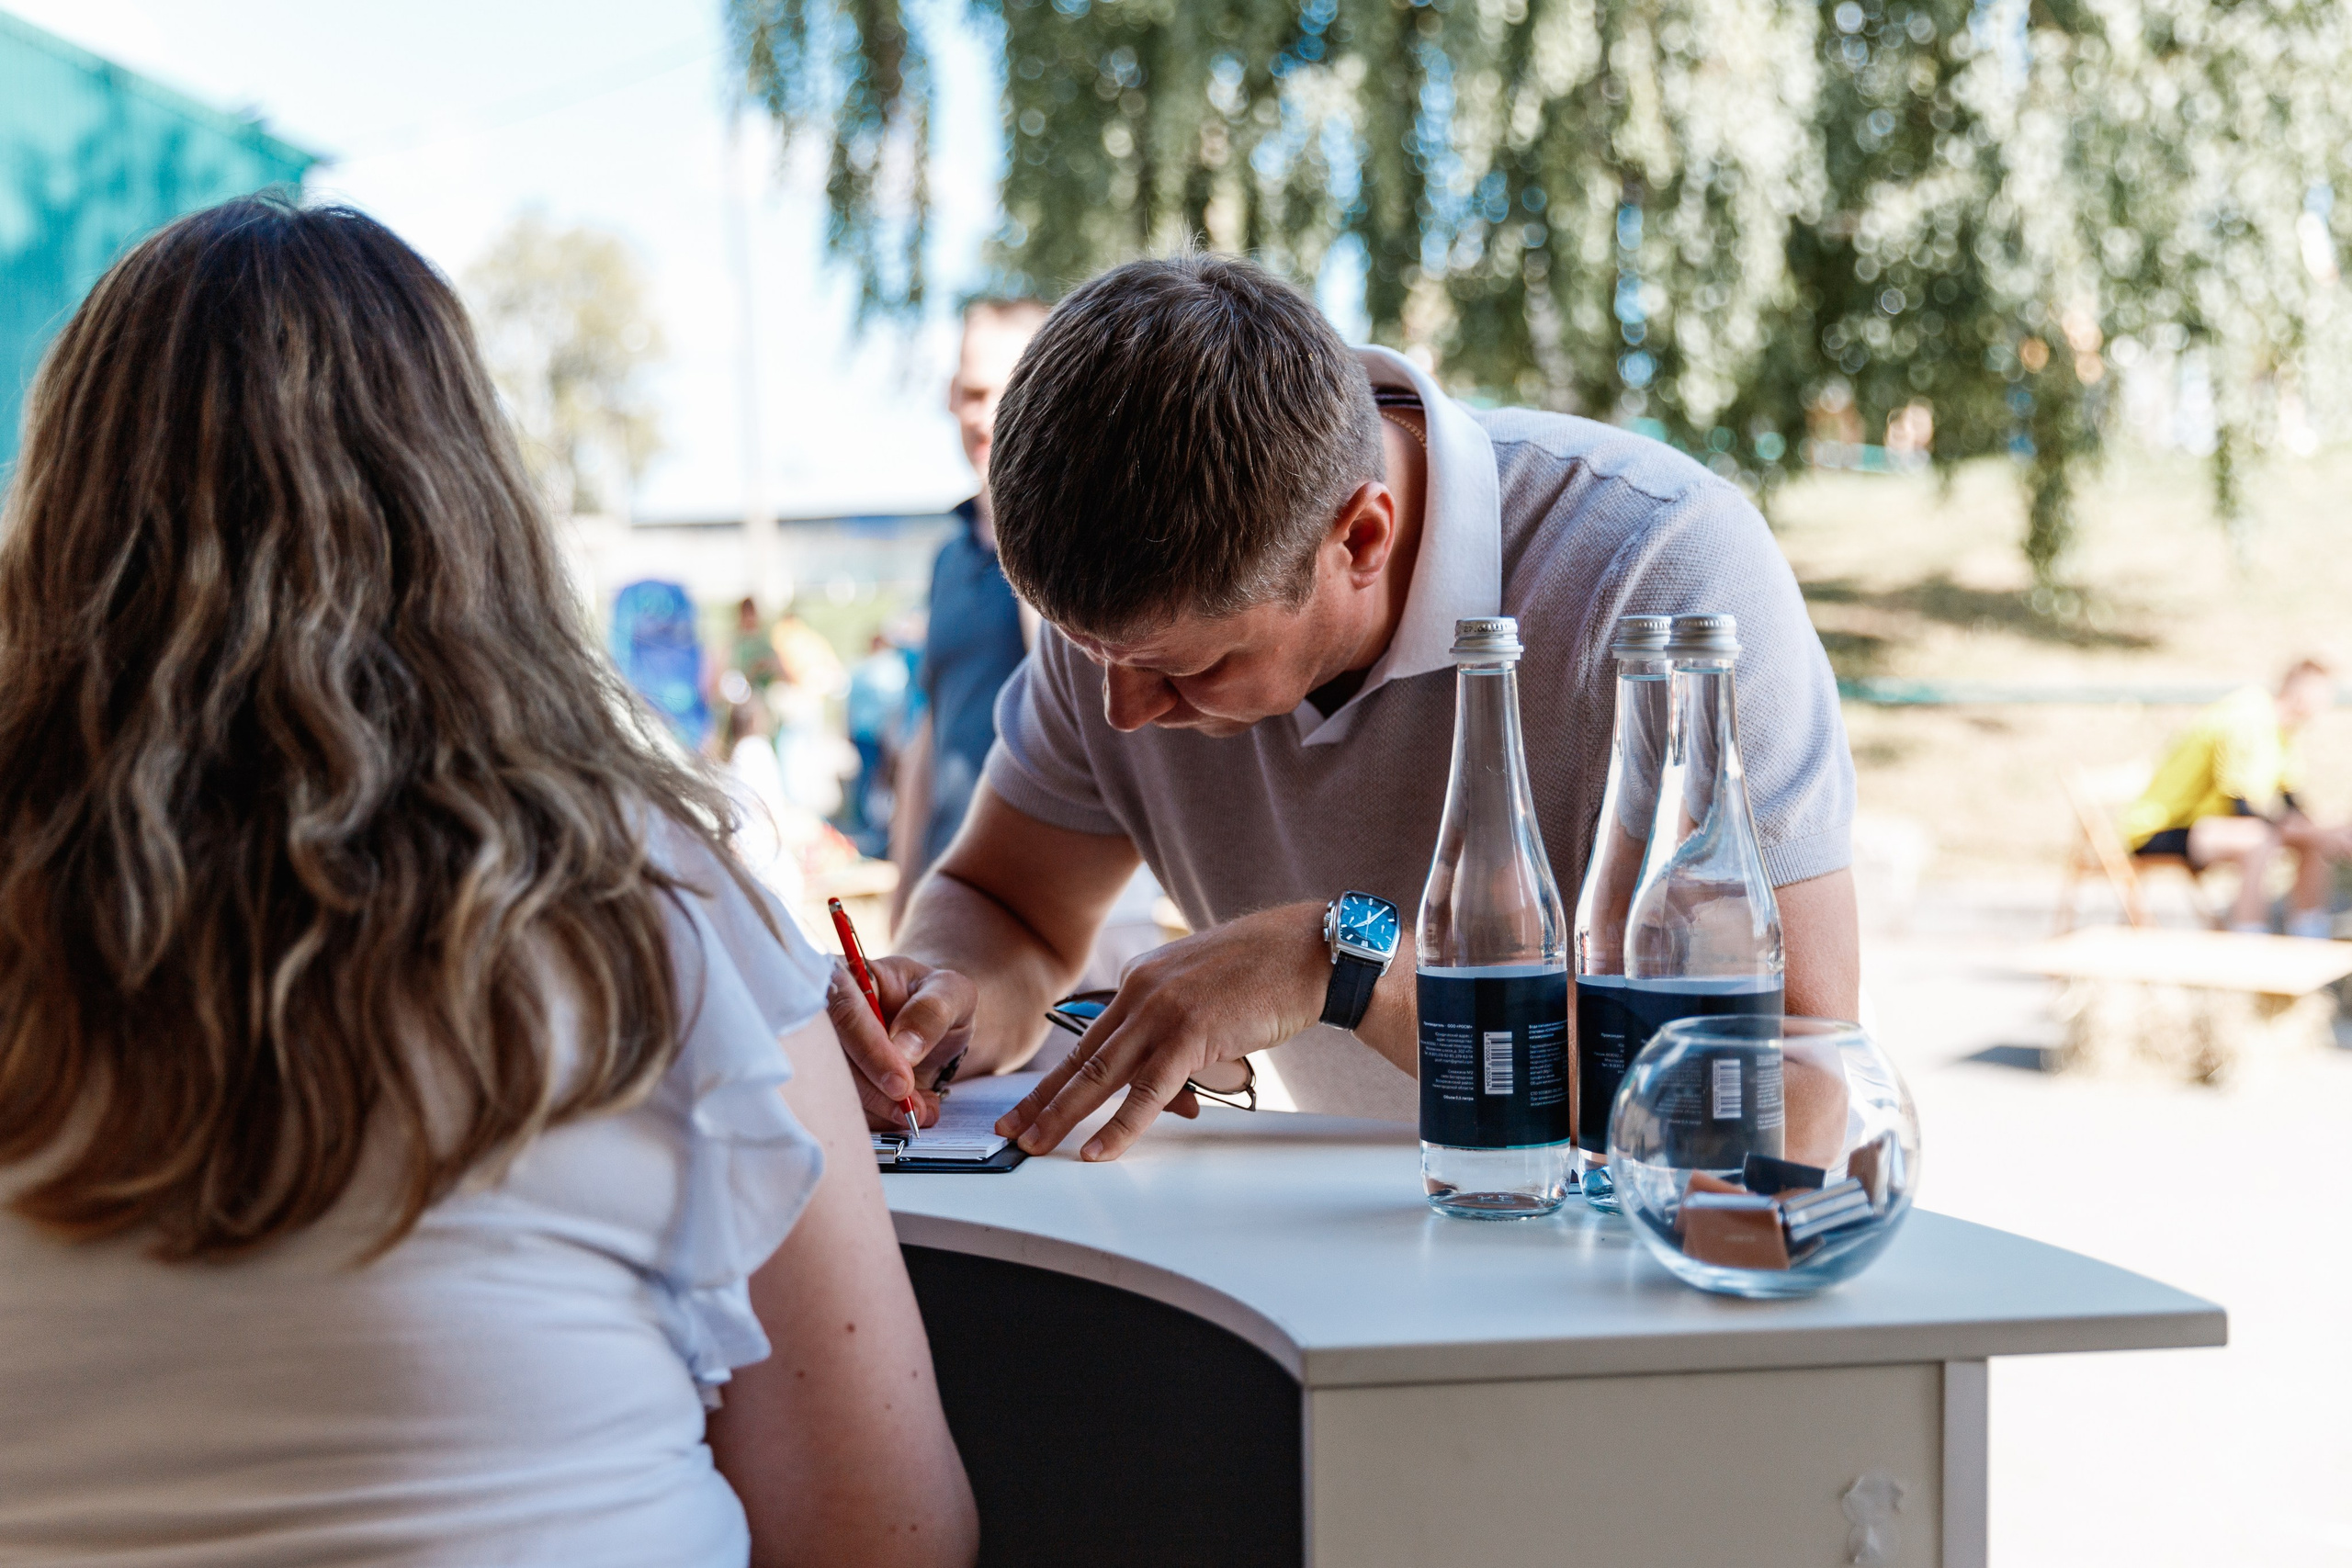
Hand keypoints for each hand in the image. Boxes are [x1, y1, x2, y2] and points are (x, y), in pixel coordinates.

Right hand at [827, 956, 976, 1132]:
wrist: (932, 1026)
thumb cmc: (938, 999)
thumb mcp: (952, 993)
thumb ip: (932, 1012)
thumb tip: (904, 1048)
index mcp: (849, 975)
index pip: (844, 1010)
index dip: (870, 1050)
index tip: (901, 1083)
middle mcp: (824, 1012)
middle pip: (829, 1056)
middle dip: (874, 1090)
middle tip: (914, 1109)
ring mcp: (822, 1048)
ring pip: (833, 1087)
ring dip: (879, 1109)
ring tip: (923, 1110)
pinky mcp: (829, 1078)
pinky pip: (842, 1105)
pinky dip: (879, 1117)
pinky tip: (912, 1111)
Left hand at [995, 903, 1325, 1160]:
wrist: (1308, 950)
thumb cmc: (1266, 973)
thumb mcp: (1204, 998)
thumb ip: (1176, 1039)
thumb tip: (1167, 1096)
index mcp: (1140, 978)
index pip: (1090, 1038)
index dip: (1058, 1077)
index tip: (1031, 1103)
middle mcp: (1141, 991)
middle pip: (1081, 1057)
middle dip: (1042, 1101)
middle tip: (1011, 1132)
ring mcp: (1163, 1011)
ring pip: (1101, 1074)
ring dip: (1064, 1116)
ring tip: (1036, 1146)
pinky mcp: (1191, 1032)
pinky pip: (1148, 1090)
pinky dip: (1120, 1124)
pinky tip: (1099, 1149)